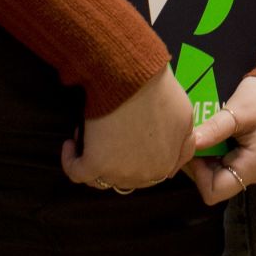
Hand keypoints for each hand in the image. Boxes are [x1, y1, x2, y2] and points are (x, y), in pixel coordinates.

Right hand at [60, 72, 194, 192]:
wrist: (132, 77)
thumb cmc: (158, 91)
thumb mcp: (184, 118)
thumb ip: (184, 143)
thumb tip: (175, 161)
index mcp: (167, 164)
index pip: (151, 174)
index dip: (137, 156)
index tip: (128, 141)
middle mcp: (144, 175)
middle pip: (126, 177)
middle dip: (116, 158)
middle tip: (109, 134)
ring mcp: (119, 173)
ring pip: (101, 177)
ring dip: (94, 157)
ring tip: (90, 133)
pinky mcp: (95, 165)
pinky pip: (77, 173)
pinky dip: (70, 160)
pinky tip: (71, 144)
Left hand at [185, 76, 255, 206]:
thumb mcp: (240, 111)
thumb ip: (214, 130)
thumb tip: (189, 144)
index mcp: (253, 167)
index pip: (213, 191)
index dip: (197, 173)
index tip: (193, 147)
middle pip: (216, 182)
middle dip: (201, 161)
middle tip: (195, 135)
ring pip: (224, 171)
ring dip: (211, 153)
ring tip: (207, 129)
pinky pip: (234, 160)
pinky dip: (222, 148)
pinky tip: (219, 129)